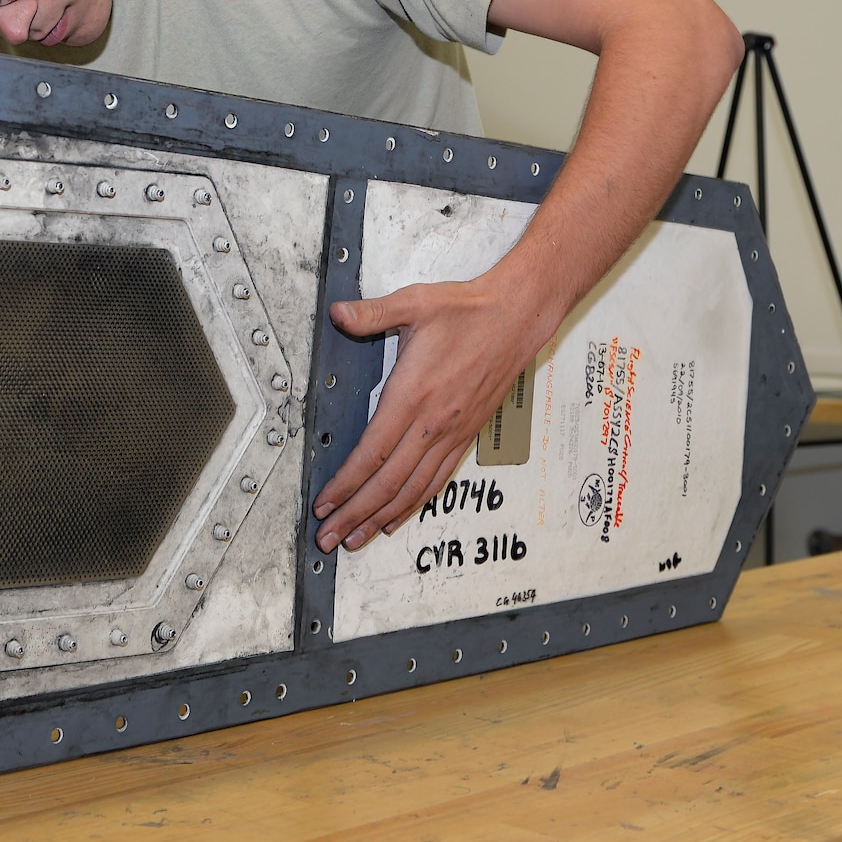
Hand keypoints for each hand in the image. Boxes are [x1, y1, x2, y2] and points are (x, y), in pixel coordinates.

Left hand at [311, 256, 565, 553]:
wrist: (517, 318)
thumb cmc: (468, 311)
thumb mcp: (414, 303)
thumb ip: (371, 313)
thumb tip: (338, 314)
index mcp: (413, 395)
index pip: (372, 453)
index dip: (345, 485)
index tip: (324, 503)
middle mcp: (433, 423)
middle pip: (387, 483)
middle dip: (354, 514)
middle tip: (328, 536)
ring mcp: (452, 433)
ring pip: (412, 489)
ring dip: (381, 518)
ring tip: (357, 538)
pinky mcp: (467, 434)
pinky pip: (438, 479)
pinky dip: (415, 503)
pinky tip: (399, 515)